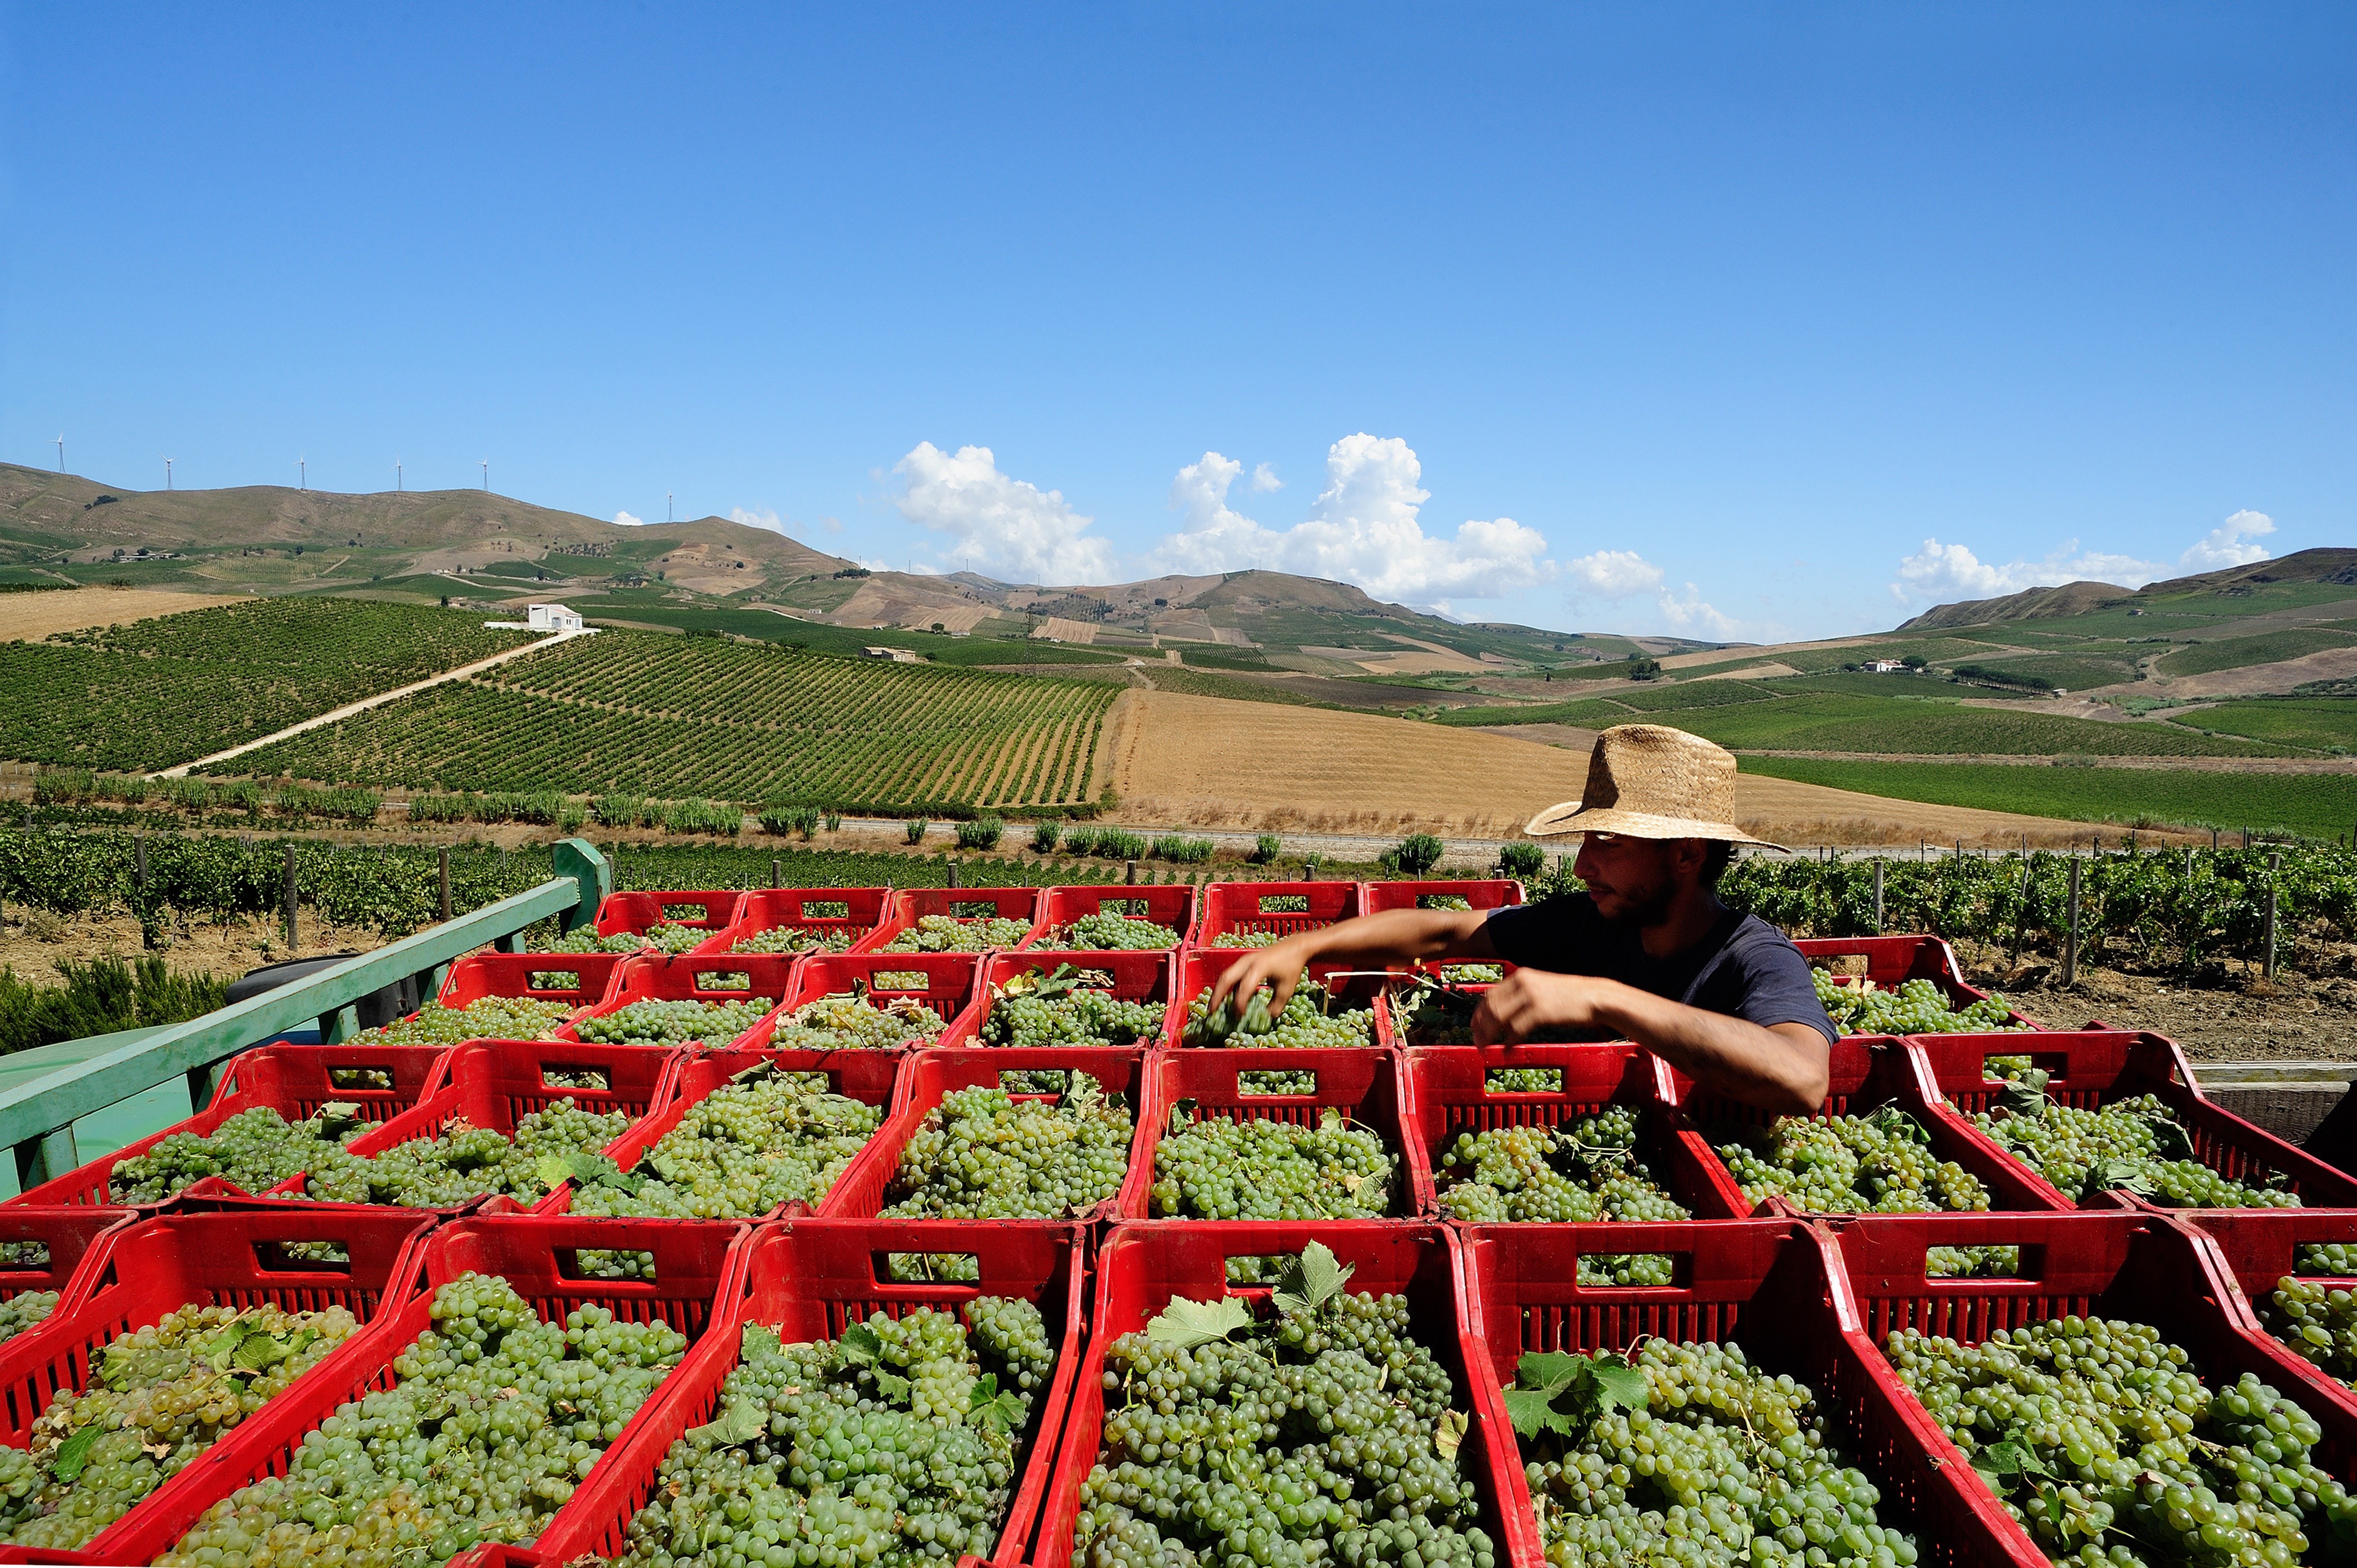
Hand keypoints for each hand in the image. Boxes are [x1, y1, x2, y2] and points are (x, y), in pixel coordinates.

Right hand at [1206, 932, 1322, 1018]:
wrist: (1295, 947)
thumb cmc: (1291, 967)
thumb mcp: (1287, 989)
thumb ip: (1276, 1005)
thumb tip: (1266, 1018)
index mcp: (1259, 967)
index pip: (1245, 987)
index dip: (1240, 1003)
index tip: (1239, 1016)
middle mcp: (1248, 961)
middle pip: (1226, 978)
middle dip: (1217, 995)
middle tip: (1211, 1011)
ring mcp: (1245, 960)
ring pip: (1226, 975)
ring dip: (1219, 990)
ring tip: (1214, 1006)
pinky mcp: (1245, 961)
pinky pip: (1232, 973)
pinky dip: (1226, 985)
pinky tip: (1226, 998)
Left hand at [1471, 971, 1623, 1045]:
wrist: (1596, 996)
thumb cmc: (1571, 997)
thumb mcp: (1542, 988)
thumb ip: (1523, 997)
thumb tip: (1504, 1016)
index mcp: (1521, 977)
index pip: (1490, 995)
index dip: (1479, 1014)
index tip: (1475, 1028)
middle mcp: (1523, 983)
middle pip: (1490, 1007)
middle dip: (1480, 1027)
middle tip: (1477, 1043)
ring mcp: (1531, 996)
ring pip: (1498, 1017)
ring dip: (1489, 1036)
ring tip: (1487, 1049)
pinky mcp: (1541, 1011)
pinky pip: (1516, 1029)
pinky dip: (1508, 1042)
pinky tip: (1507, 1051)